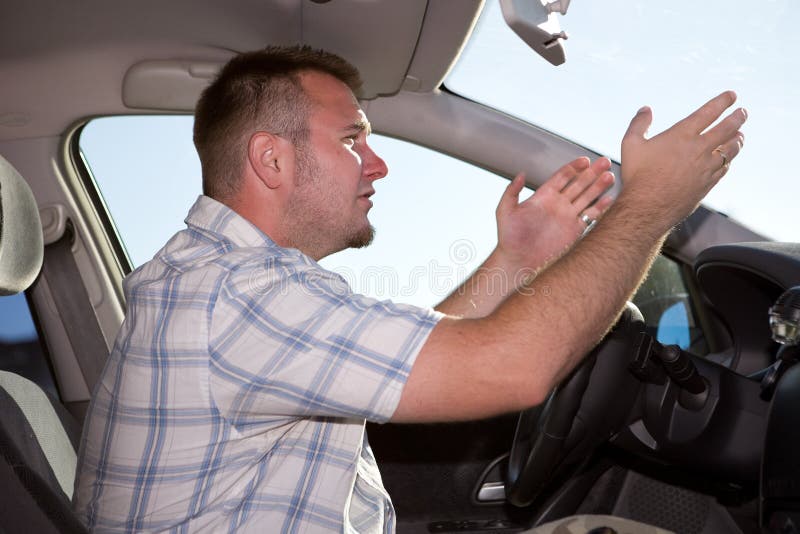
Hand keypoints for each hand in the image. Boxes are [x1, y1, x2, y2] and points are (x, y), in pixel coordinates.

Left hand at [495, 157, 614, 269]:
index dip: (574, 167)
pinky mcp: (575, 231)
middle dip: (592, 173)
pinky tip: (610, 199)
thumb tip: (520, 174)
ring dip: (599, 187)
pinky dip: (601, 208)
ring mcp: (568, 217)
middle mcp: (558, 205)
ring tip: (610, 176)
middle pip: (578, 184)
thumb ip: (511, 192)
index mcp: (543, 197)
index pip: (562, 177)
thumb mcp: (505, 212)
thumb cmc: (509, 238)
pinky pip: (591, 216)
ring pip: (587, 197)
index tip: (585, 160)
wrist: (519, 261)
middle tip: (604, 162)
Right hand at [621, 91, 745, 233]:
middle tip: (743, 112)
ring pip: (731, 149)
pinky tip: (728, 159)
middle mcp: (699, 149)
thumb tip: (645, 110)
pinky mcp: (708, 184)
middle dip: (738, 117)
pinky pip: (724, 168)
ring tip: (740, 135)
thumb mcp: (630, 145)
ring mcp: (706, 167)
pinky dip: (729, 160)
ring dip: (737, 139)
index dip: (723, 101)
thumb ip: (639, 124)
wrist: (648, 207)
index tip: (732, 96)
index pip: (709, 112)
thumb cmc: (637, 176)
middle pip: (728, 128)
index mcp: (682, 135)